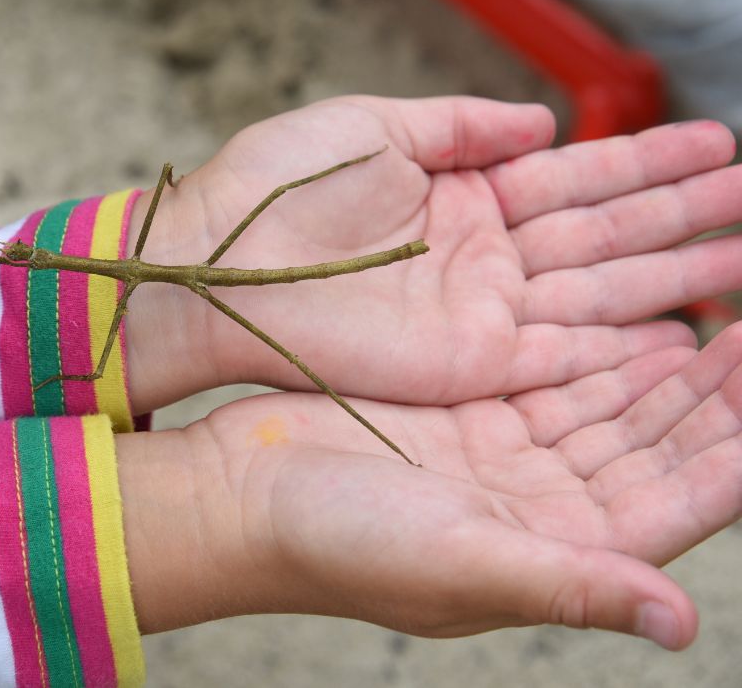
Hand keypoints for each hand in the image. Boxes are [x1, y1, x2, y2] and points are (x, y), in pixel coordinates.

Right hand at [117, 325, 741, 646]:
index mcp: (557, 551)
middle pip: (659, 441)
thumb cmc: (334, 545)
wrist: (237, 494)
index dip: (736, 444)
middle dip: (719, 389)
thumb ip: (573, 585)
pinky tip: (639, 315)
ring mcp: (506, 453)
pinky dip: (601, 343)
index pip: (681, 498)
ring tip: (724, 303)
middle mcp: (544, 505)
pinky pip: (555, 370)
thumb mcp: (460, 563)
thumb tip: (681, 625)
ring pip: (614, 399)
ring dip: (670, 357)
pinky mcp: (467, 412)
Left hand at [124, 96, 741, 409]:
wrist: (212, 264)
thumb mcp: (369, 127)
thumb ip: (459, 125)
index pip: (576, 175)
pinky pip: (566, 350)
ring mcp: (480, 312)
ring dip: (676, 275)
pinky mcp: (469, 362)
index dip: (647, 161)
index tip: (719, 144)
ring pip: (600, 290)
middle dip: (685, 216)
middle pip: (605, 233)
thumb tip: (544, 121)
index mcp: (459, 192)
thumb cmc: (273, 188)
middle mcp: (482, 255)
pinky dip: (627, 343)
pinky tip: (689, 334)